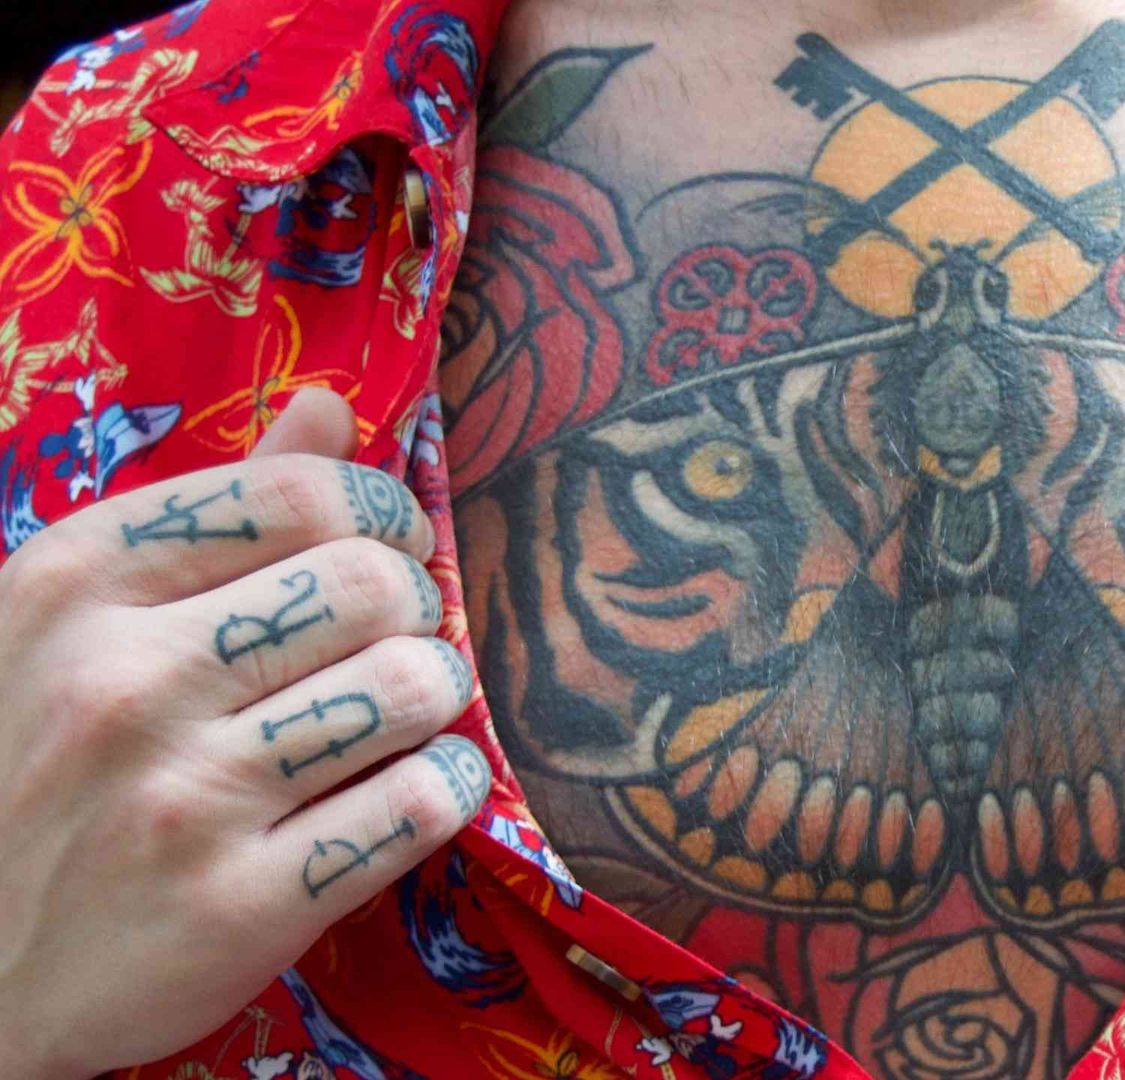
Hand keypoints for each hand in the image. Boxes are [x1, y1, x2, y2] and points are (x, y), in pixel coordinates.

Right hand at [0, 390, 490, 1076]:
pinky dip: (446, 786)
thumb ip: (215, 511)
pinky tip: (415, 785)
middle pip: (373, 585)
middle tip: (397, 638)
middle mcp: (123, 683)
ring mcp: (181, 800)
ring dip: (437, 696)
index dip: (381, 512)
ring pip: (412, 688)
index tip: (386, 546)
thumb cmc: (28, 763)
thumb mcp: (73, 618)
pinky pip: (421, 805)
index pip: (303, 494)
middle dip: (415, 605)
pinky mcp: (240, 907)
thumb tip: (334, 409)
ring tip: (405, 711)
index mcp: (76, 584)